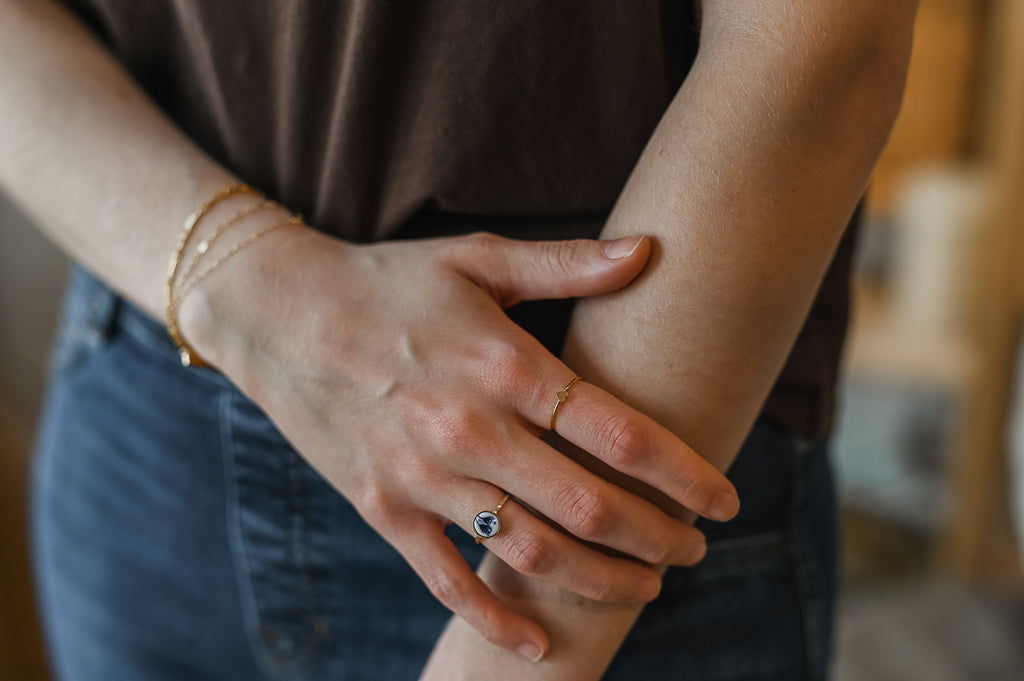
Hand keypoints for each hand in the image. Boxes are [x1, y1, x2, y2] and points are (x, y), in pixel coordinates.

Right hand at [181, 227, 738, 657]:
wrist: (278, 314)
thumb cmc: (388, 281)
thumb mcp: (476, 259)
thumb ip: (566, 265)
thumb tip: (649, 250)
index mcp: (503, 365)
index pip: (617, 433)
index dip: (683, 474)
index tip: (724, 500)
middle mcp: (469, 430)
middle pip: (588, 506)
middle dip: (658, 537)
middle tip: (695, 550)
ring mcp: (424, 477)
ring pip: (530, 551)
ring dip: (600, 580)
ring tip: (647, 586)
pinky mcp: (384, 508)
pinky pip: (446, 579)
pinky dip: (494, 618)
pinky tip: (538, 644)